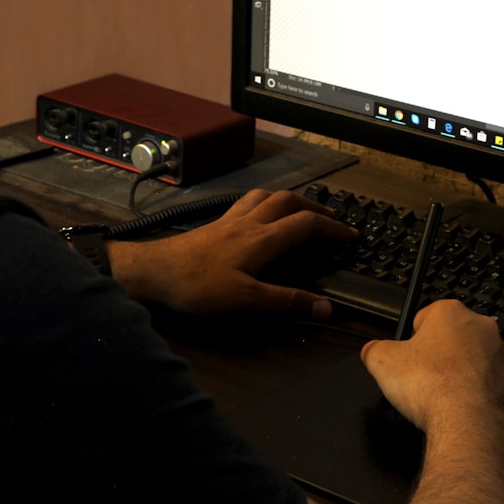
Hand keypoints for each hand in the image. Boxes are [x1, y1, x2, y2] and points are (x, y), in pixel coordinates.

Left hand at [106, 189, 357, 316]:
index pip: (307, 224)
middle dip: (314, 206)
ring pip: (265, 196)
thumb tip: (325, 307)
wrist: (153, 271)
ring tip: (299, 208)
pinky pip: (245, 203)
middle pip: (288, 201)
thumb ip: (287, 300)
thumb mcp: (246, 299)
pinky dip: (262, 203)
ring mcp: (229, 221)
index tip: (350, 235)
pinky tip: (257, 215)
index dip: (333, 228)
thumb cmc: (196, 284)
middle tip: (330, 217)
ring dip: (288, 199)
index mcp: (261, 239)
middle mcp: (248, 223)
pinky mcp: (214, 226)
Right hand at [361, 299, 503, 431]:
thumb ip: (373, 349)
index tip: (407, 356)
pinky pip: (491, 385)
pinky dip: (478, 394)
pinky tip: (462, 407)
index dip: (412, 339)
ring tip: (442, 396)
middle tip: (422, 378)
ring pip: (474, 360)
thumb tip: (372, 351)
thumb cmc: (432, 387)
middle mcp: (482, 328)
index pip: (425, 317)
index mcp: (450, 313)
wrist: (469, 424)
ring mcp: (502, 356)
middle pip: (452, 338)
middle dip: (438, 355)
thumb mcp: (381, 361)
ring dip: (460, 373)